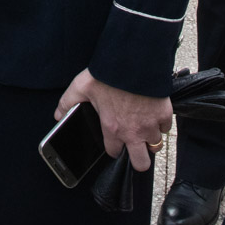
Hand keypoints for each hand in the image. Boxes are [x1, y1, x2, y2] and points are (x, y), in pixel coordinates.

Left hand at [55, 69, 172, 172]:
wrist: (134, 61)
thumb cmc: (108, 74)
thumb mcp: (82, 86)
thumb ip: (68, 102)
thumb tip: (58, 114)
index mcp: (112, 128)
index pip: (114, 152)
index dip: (114, 148)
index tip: (115, 141)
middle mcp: (133, 132)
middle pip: (141, 163)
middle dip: (139, 158)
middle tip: (135, 147)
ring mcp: (151, 125)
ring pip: (155, 145)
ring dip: (150, 139)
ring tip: (145, 128)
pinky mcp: (164, 115)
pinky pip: (166, 128)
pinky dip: (161, 124)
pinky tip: (154, 114)